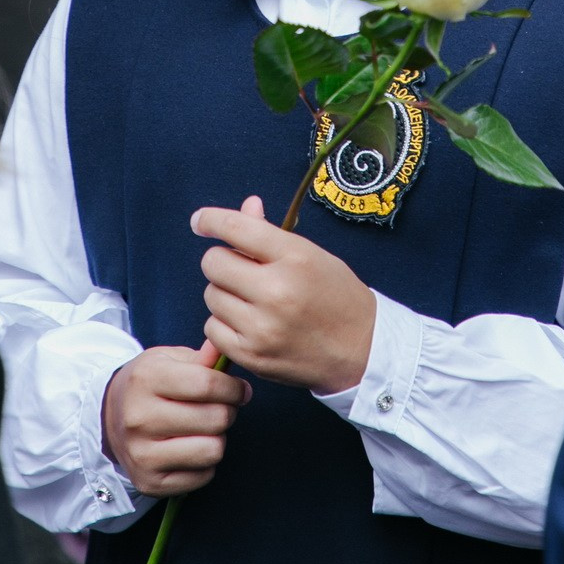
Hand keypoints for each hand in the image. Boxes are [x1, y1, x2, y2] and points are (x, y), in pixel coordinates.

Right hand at [102, 341, 251, 498]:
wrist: (109, 418)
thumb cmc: (150, 384)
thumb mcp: (168, 359)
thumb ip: (201, 357)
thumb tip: (224, 351)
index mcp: (146, 378)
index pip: (207, 384)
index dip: (233, 388)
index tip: (240, 390)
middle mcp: (139, 417)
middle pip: (214, 418)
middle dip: (228, 411)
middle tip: (222, 408)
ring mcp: (142, 453)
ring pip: (212, 450)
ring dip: (218, 438)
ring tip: (206, 428)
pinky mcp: (149, 482)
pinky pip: (203, 476)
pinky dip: (206, 463)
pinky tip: (192, 448)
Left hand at [194, 195, 376, 394]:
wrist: (363, 350)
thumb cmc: (337, 296)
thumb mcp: (311, 255)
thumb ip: (271, 234)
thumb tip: (246, 207)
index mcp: (295, 258)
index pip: (236, 228)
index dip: (211, 220)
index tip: (200, 220)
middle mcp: (276, 291)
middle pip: (214, 263)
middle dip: (222, 261)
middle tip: (241, 269)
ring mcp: (262, 327)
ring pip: (211, 295)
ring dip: (225, 294)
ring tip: (252, 300)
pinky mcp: (252, 355)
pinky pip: (212, 328)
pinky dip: (224, 324)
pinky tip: (248, 323)